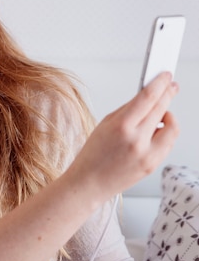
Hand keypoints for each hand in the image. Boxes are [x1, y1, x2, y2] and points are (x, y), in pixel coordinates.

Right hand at [66, 72, 178, 205]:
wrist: (88, 184)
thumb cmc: (93, 155)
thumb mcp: (105, 124)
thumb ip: (127, 110)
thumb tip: (146, 96)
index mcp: (122, 126)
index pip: (148, 98)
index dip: (160, 83)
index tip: (166, 76)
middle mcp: (137, 141)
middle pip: (162, 109)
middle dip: (168, 94)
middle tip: (171, 86)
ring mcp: (147, 155)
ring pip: (172, 127)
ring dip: (168, 116)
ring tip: (161, 114)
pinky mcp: (153, 165)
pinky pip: (168, 143)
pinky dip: (165, 134)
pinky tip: (157, 131)